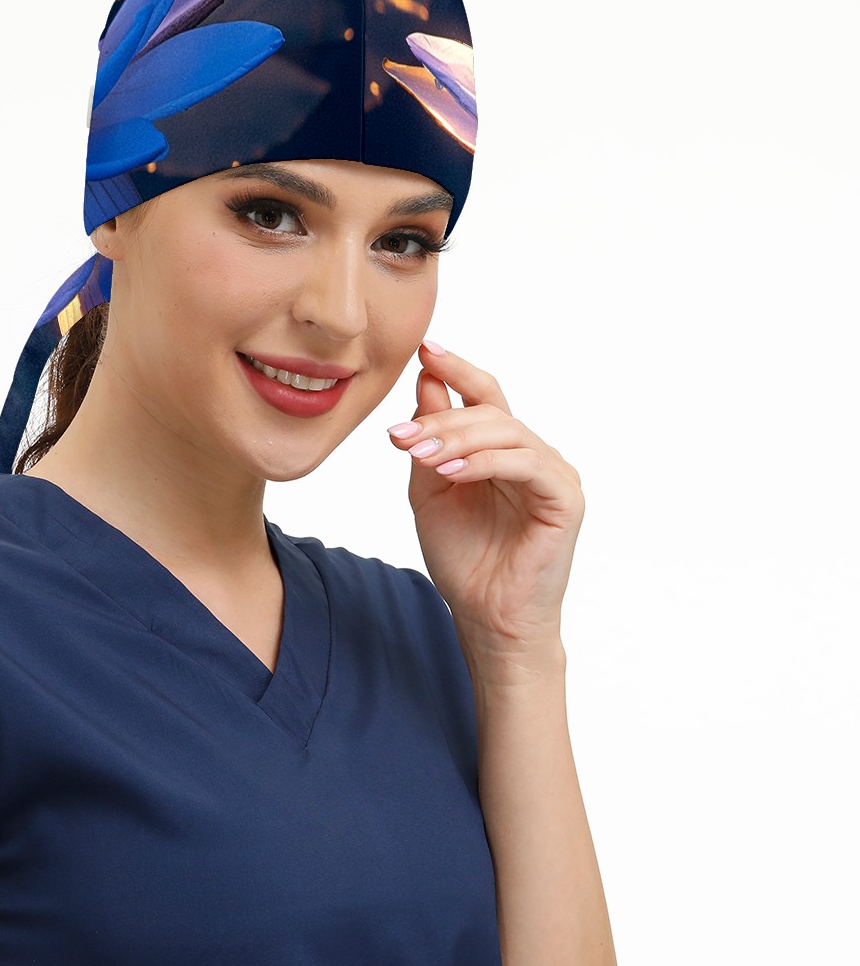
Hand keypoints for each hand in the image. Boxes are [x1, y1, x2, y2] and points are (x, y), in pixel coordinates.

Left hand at [386, 341, 584, 669]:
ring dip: (457, 438)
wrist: (486, 617)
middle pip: (489, 411)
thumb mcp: (431, 488)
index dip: (456, 368)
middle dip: (440, 417)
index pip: (483, 394)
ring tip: (419, 455)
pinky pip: (525, 464)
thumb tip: (425, 381)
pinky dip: (484, 463)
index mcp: (501, 450)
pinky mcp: (565, 498)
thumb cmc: (463, 557)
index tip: (424, 348)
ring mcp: (552, 474)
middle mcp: (531, 454)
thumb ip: (430, 438)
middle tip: (400, 435)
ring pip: (505, 432)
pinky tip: (451, 472)